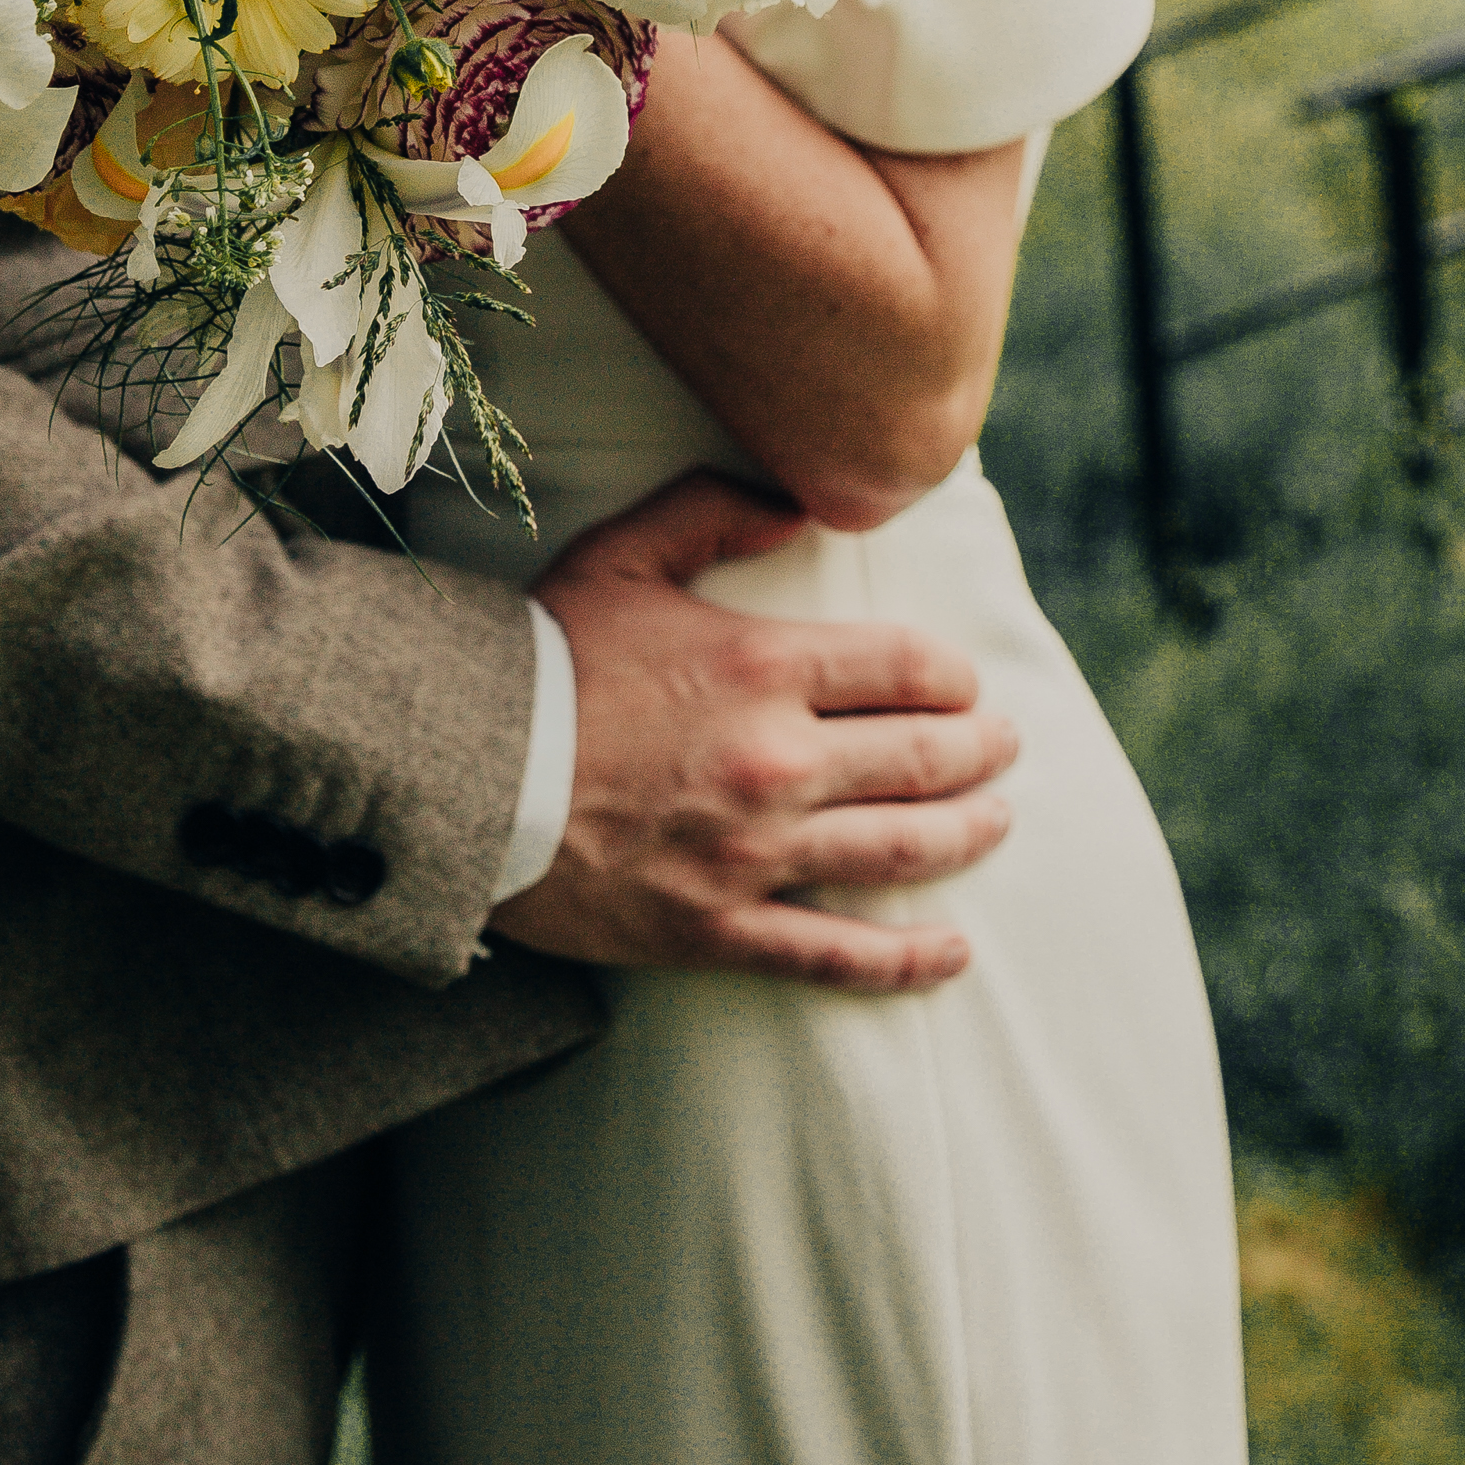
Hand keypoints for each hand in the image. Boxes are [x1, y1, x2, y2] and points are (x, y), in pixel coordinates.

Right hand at [487, 471, 1016, 987]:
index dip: (954, 674)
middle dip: (981, 749)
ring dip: (967, 833)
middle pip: (926, 758)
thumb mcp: (621, 555)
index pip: (911, 668)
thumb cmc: (538, 658)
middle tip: (1004, 743)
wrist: (460, 774)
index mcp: (763, 667)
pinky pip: (836, 954)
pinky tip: (954, 952)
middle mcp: (779, 762)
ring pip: (902, 849)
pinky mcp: (720, 927)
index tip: (962, 681)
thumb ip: (713, 512)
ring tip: (999, 818)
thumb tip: (798, 505)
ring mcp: (755, 853)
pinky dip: (907, 959)